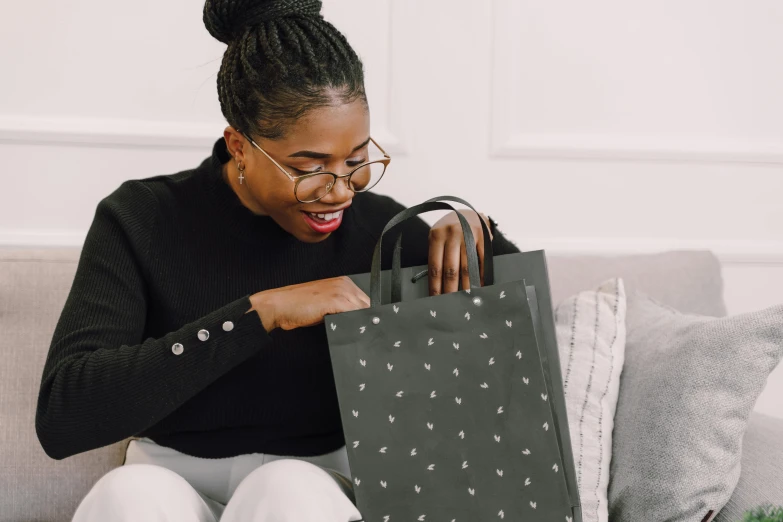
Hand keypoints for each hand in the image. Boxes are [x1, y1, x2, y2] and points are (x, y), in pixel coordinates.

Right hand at [248, 276, 369, 331]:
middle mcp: (344, 284)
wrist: (280, 305)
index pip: (366, 300)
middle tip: (365, 333)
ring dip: (362, 323)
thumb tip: (359, 321)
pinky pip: (354, 314)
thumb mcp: (325, 306)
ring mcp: (341, 291)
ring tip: (359, 334)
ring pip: (364, 310)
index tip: (369, 327)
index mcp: (343, 282)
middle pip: (368, 305)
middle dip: (367, 320)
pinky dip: (354, 324)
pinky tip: (349, 330)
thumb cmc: (299, 306)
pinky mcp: (336, 300)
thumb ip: (343, 309)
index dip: (368, 315)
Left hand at [428, 209, 492, 295]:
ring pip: (467, 267)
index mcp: (436, 236)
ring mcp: (469, 235)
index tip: (435, 299)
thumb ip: (437, 255)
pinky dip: (481, 275)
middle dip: (450, 290)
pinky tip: (479, 286)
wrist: (468, 212)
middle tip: (450, 303)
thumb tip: (436, 284)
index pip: (435, 267)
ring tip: (464, 298)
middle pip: (450, 269)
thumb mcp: (438, 237)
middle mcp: (452, 234)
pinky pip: (482, 261)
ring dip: (466, 286)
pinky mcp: (483, 237)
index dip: (435, 286)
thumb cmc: (449, 230)